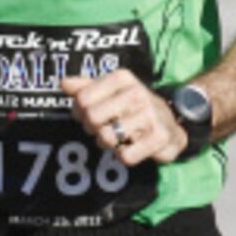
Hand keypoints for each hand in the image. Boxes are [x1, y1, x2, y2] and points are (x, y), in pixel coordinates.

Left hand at [62, 68, 186, 165]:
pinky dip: (124, 156)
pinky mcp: (159, 137)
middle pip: (92, 118)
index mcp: (122, 78)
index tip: (88, 114)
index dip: (79, 112)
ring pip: (106, 138)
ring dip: (107, 144)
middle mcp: (137, 93)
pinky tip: (131, 148)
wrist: (171, 123)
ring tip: (117, 138)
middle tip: (103, 128)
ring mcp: (150, 115)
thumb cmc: (134, 107)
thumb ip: (85, 87)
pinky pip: (125, 156)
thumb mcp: (111, 92)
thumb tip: (63, 83)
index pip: (82, 99)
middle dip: (92, 129)